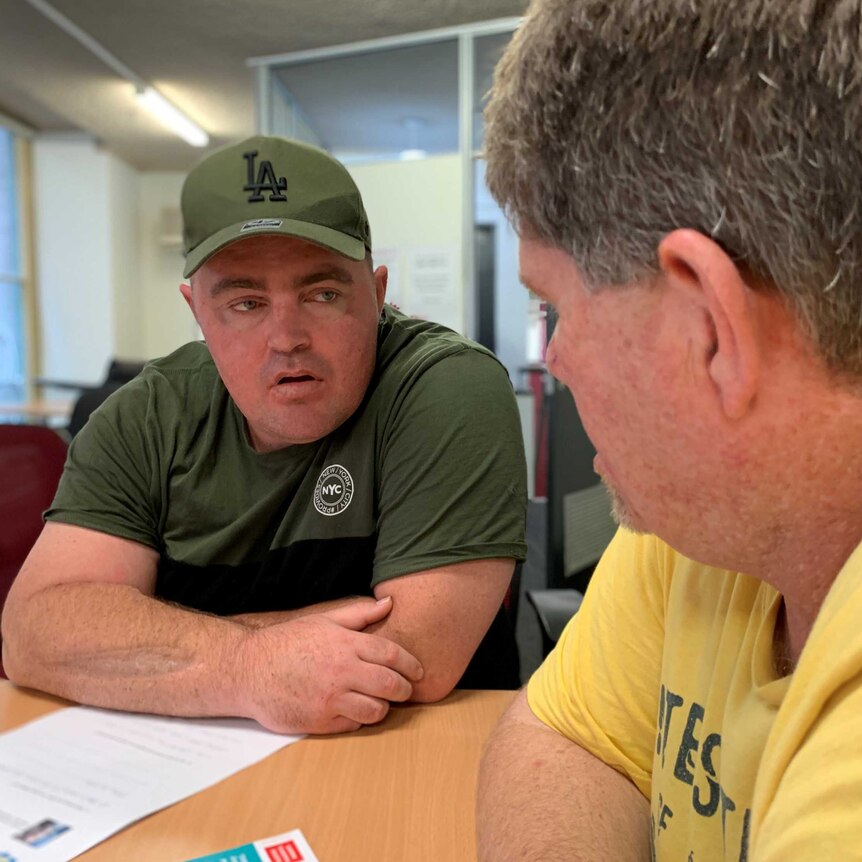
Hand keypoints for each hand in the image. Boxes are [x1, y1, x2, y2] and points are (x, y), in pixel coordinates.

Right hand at [234, 596, 423, 733]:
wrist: (249, 670)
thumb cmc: (288, 642)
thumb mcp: (323, 621)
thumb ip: (359, 614)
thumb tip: (389, 602)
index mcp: (345, 644)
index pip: (392, 655)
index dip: (411, 664)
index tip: (418, 671)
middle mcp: (342, 672)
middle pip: (390, 685)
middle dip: (404, 689)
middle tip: (406, 690)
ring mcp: (331, 699)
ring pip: (376, 710)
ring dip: (383, 706)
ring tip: (379, 700)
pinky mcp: (320, 722)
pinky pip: (353, 724)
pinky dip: (359, 718)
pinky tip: (354, 709)